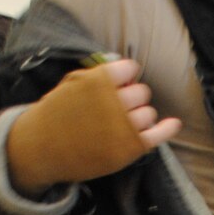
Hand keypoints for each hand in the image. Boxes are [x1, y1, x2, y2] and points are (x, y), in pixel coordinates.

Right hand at [5, 57, 181, 192]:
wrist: (40, 148)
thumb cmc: (56, 114)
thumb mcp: (71, 83)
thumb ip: (98, 73)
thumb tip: (124, 65)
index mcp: (100, 80)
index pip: (130, 69)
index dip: (125, 78)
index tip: (117, 86)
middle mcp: (115, 101)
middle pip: (142, 92)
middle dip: (132, 98)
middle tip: (116, 108)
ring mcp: (123, 126)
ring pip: (149, 113)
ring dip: (139, 116)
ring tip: (119, 124)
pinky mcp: (129, 148)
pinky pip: (158, 135)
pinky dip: (168, 128)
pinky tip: (173, 123)